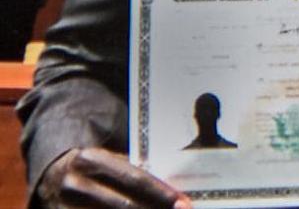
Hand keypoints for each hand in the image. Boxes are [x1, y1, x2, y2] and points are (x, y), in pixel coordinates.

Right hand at [38, 147, 190, 208]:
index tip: (183, 203)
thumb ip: (133, 172)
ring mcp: (63, 207)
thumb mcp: (108, 162)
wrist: (51, 179)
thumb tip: (172, 192)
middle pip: (123, 206)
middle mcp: (74, 183)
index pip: (134, 179)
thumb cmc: (94, 170)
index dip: (161, 193)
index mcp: (90, 159)